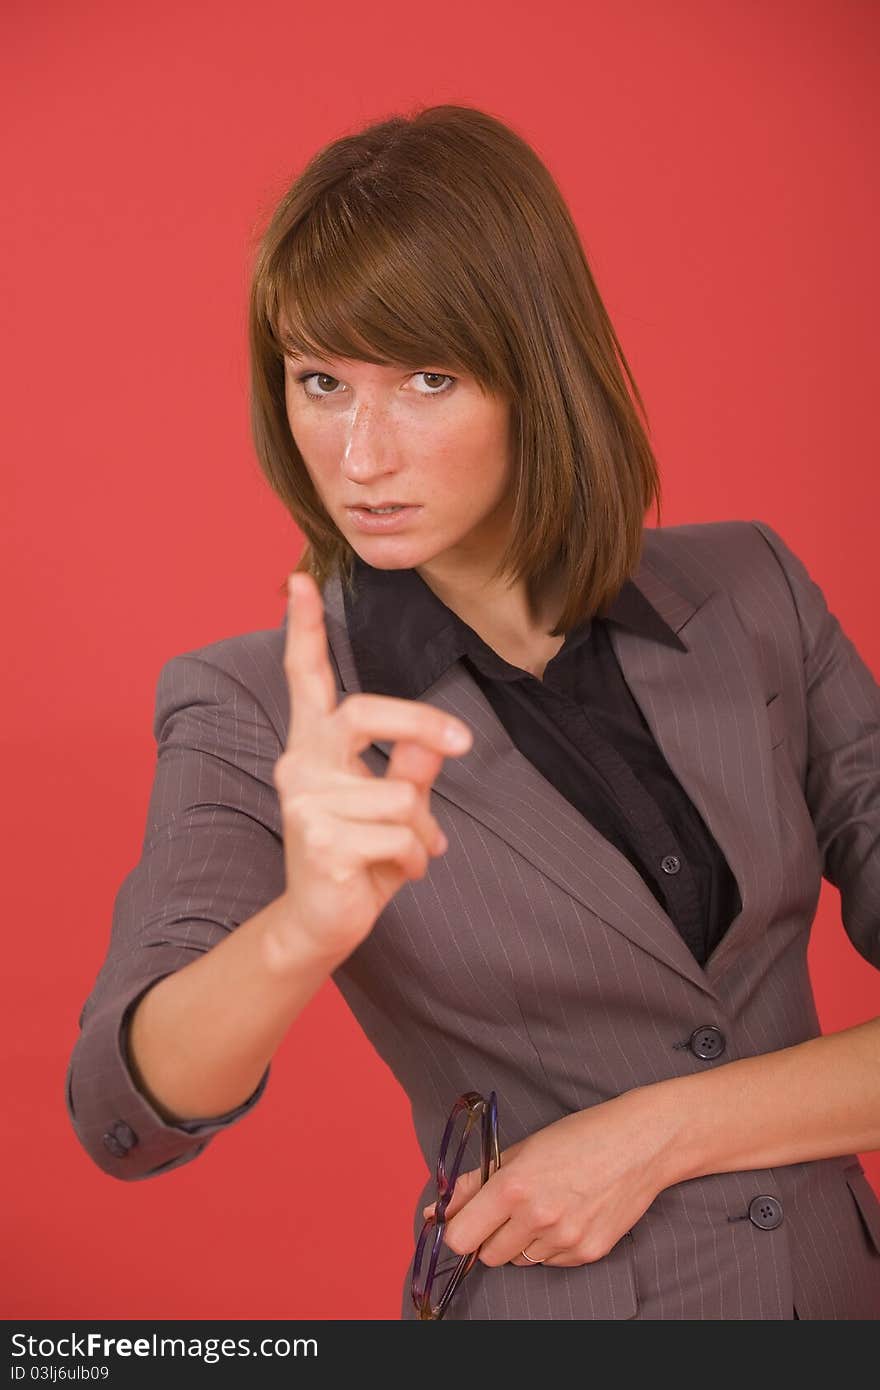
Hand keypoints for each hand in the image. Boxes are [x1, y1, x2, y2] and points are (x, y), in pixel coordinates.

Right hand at [270, 571, 472, 964]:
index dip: (304, 630)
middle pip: (365, 712)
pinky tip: (392, 874)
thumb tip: (437, 743)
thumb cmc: (358, 858)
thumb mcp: (392, 806)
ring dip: (423, 831)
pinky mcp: (321, 840)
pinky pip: (403, 835)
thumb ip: (409, 768)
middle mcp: (299, 764)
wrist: (320, 924)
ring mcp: (305, 802)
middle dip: (423, 724)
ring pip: (403, 795)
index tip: (301, 580)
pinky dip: (415, 859)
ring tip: (406, 853)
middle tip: (464, 742)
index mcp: (313, 746)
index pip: (305, 679)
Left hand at [422, 1088, 675, 1267]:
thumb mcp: (520, 1149)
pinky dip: (552, 1245)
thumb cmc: (579, 1137)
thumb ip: (473, 1184)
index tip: (465, 1221)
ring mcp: (565, 1239)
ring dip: (523, 1241)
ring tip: (547, 1205)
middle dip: (491, 1236)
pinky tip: (569, 1213)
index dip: (458, 1230)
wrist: (639, 1143)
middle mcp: (537, 1218)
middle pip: (488, 1256)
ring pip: (520, 1260)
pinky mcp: (588, 1253)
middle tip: (510, 1208)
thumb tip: (435, 1211)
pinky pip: (551, 1261)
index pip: (461, 1238)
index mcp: (514, 1187)